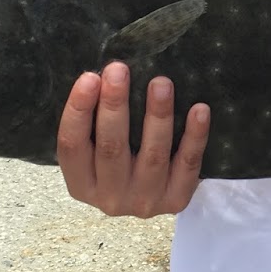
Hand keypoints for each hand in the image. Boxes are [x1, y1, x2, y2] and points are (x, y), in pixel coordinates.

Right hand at [56, 62, 209, 216]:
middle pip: (111, 147)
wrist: (155, 201)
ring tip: (161, 83)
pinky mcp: (176, 199)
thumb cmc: (121, 164)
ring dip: (158, 115)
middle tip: (119, 70)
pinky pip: (188, 164)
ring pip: (152, 154)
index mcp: (81, 184)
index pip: (71, 146)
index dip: (78, 110)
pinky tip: (199, 110)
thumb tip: (105, 74)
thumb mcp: (97, 152)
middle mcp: (109, 197)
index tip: (89, 77)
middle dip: (115, 105)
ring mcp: (144, 201)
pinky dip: (194, 136)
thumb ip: (96, 123)